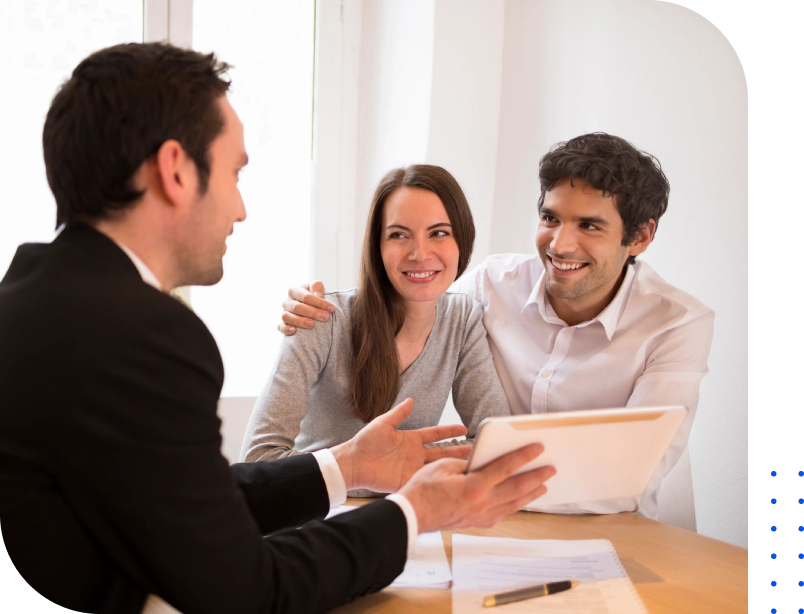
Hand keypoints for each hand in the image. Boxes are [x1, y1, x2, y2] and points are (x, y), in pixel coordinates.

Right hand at [278, 281, 335, 334]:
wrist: (309, 305)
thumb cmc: (313, 295)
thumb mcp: (316, 286)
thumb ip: (317, 287)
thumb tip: (318, 295)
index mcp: (294, 291)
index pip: (306, 296)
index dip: (319, 302)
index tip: (331, 308)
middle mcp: (287, 302)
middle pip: (297, 307)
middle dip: (313, 312)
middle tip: (325, 317)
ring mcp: (284, 313)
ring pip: (287, 317)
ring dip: (300, 321)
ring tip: (312, 325)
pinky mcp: (282, 324)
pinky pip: (281, 327)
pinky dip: (286, 329)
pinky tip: (294, 331)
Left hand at [330, 398, 470, 492]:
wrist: (353, 463)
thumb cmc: (365, 442)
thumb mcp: (383, 423)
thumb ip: (398, 413)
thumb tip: (411, 400)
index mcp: (411, 439)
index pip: (435, 434)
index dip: (450, 431)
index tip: (465, 428)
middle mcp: (415, 453)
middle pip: (442, 451)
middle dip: (459, 450)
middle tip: (477, 450)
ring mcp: (412, 467)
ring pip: (438, 466)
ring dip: (453, 465)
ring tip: (471, 465)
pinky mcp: (408, 480)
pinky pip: (427, 479)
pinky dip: (440, 480)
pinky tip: (453, 481)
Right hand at [399, 444, 554, 533]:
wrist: (412, 516)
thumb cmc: (422, 489)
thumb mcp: (443, 466)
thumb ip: (467, 463)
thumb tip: (482, 462)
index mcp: (474, 486)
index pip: (505, 468)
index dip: (523, 456)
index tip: (537, 448)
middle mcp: (481, 503)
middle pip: (516, 489)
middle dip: (536, 477)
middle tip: (551, 469)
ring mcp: (480, 515)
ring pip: (512, 504)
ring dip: (530, 494)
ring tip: (543, 486)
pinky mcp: (476, 522)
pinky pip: (501, 514)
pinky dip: (513, 506)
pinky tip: (518, 502)